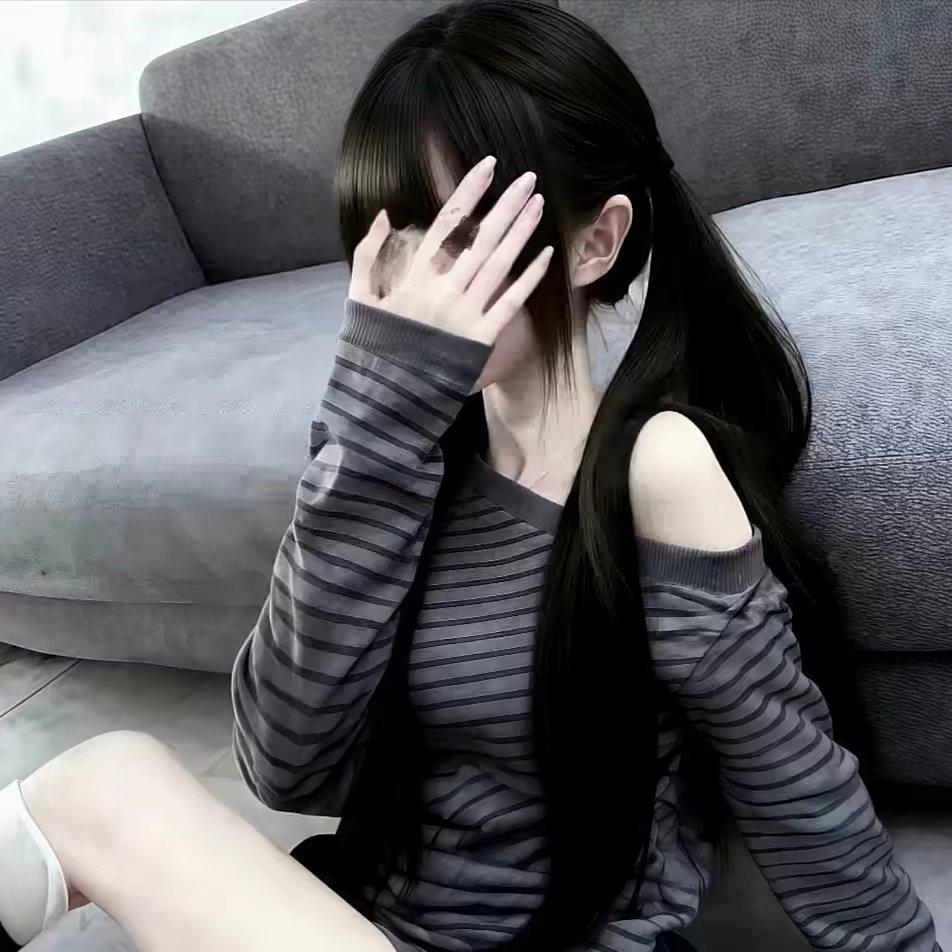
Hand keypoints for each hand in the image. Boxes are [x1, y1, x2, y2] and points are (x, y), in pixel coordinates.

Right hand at [347, 156, 553, 346]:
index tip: (488, 167)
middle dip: (506, 205)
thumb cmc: (373, 348)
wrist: (389, 399)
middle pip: (482, 238)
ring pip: (500, 264)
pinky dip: (528, 278)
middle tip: (528, 178)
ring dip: (521, 231)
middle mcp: (444, 290)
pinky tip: (545, 254)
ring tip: (538, 204)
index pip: (447, 223)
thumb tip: (384, 214)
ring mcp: (466, 314)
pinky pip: (511, 303)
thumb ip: (367, 254)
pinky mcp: (482, 338)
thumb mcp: (359, 299)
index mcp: (414, 277)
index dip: (469, 192)